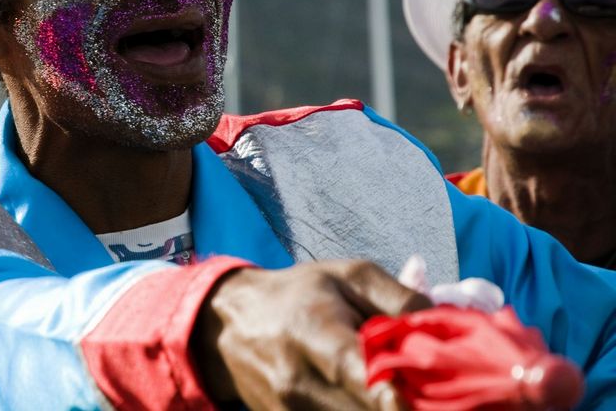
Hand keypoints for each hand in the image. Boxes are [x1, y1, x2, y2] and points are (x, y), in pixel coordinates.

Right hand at [192, 260, 430, 409]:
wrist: (231, 325)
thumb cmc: (299, 294)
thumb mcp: (348, 276)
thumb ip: (399, 299)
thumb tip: (444, 330)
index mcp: (313, 332)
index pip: (352, 370)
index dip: (387, 394)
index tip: (407, 401)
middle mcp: (298, 380)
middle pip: (360, 410)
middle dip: (402, 407)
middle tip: (432, 397)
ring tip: (397, 393)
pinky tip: (371, 400)